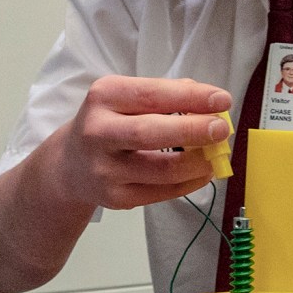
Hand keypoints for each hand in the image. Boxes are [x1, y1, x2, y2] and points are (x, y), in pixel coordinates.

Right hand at [55, 76, 233, 210]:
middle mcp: (98, 132)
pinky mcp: (115, 198)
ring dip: (197, 162)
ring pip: (160, 170)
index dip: (190, 97)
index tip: (222, 99)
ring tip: (216, 153)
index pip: (151, 94)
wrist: (70, 166)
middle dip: (192, 130)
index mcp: (103, 97)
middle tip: (222, 129)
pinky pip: (162, 193)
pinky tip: (202, 172)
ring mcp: (105, 169)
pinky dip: (189, 183)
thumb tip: (210, 104)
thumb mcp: (125, 99)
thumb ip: (164, 96)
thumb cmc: (109, 124)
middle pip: (149, 133)